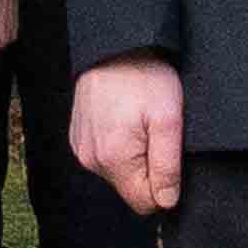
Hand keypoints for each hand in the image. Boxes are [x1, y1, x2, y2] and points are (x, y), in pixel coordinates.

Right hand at [68, 55, 185, 218]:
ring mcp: (82, 148)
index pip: (145, 202)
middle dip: (149, 168)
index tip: (168, 154)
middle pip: (131, 188)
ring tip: (140, 122)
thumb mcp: (169, 120)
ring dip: (135, 156)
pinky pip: (106, 157)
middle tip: (156, 132)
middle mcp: (91, 159)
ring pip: (119, 173)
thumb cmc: (144, 77)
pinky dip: (120, 145)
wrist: (113, 45)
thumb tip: (166, 202)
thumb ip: (167, 166)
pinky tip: (125, 120)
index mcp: (114, 159)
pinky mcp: (79, 138)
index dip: (165, 185)